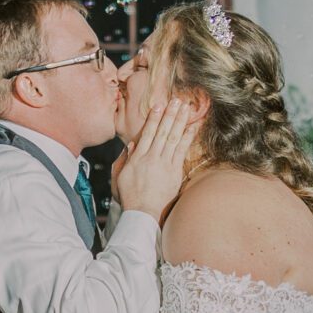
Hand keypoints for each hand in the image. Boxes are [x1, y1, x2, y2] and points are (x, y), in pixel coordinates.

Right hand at [114, 93, 202, 221]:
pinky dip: (187, 138)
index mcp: (138, 157)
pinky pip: (182, 151)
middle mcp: (152, 157)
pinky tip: (192, 127)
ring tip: (186, 108)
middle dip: (170, 114)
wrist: (142, 212)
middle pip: (162, 131)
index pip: (148, 133)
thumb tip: (133, 144)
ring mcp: (164, 163)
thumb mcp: (120, 175)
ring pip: (173, 137)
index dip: (154, 118)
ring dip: (180, 121)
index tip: (159, 106)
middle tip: (177, 101)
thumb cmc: (130, 196)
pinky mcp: (174, 171)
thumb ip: (125, 159)